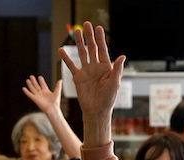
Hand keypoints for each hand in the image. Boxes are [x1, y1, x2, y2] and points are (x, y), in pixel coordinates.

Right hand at [23, 75, 61, 114]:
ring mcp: (38, 96)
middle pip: (36, 86)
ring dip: (30, 85)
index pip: (43, 85)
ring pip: (33, 89)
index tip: (39, 77)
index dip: (41, 81)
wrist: (52, 109)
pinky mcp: (35, 99)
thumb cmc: (55, 102)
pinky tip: (23, 88)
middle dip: (34, 81)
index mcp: (46, 92)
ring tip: (27, 80)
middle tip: (31, 76)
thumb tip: (60, 80)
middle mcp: (41, 93)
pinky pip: (30, 95)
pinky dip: (26, 92)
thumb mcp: (57, 92)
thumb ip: (58, 86)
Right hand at [57, 22, 124, 146]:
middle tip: (86, 24)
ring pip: (81, 54)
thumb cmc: (108, 99)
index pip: (103, 49)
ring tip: (76, 32)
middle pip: (92, 48)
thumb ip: (117, 69)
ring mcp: (86, 71)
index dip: (101, 39)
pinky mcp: (78, 77)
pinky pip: (70, 65)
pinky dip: (66, 58)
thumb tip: (122, 56)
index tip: (99, 28)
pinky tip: (61, 50)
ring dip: (79, 43)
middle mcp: (96, 67)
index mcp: (106, 67)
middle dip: (89, 37)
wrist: (96, 111)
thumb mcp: (115, 83)